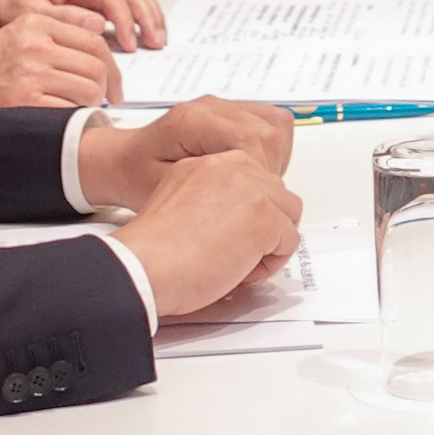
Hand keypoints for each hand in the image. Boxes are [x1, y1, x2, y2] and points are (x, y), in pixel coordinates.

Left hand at [0, 0, 166, 49]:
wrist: (4, 4)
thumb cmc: (14, 8)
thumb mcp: (31, 15)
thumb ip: (64, 18)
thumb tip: (98, 25)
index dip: (125, 20)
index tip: (130, 44)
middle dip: (146, 18)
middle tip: (155, 43)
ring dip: (151, 17)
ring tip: (158, 41)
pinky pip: (131, 1)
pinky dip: (144, 16)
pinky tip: (150, 33)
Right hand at [0, 1, 124, 107]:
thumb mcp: (23, 29)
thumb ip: (62, 25)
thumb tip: (101, 27)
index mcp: (38, 25)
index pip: (94, 41)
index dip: (112, 64)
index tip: (113, 79)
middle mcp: (35, 46)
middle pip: (96, 66)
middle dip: (107, 86)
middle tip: (104, 97)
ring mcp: (30, 74)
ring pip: (88, 89)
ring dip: (93, 102)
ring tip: (84, 106)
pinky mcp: (24, 101)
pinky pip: (69, 109)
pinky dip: (75, 115)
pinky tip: (69, 116)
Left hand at [106, 93, 294, 176]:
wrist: (123, 160)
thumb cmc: (136, 178)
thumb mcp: (164, 190)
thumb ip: (207, 184)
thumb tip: (254, 186)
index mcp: (192, 122)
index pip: (250, 138)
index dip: (260, 172)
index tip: (251, 198)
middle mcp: (211, 106)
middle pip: (270, 129)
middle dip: (270, 166)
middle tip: (252, 194)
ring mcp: (222, 105)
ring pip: (276, 123)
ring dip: (274, 156)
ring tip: (251, 182)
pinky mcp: (229, 110)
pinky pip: (270, 122)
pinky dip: (270, 148)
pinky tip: (250, 170)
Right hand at [112, 145, 307, 316]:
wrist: (143, 267)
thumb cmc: (152, 250)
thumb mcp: (178, 202)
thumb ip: (209, 198)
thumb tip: (237, 218)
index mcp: (208, 163)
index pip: (252, 179)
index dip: (246, 212)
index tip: (227, 234)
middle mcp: (232, 168)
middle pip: (275, 193)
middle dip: (263, 225)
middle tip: (234, 252)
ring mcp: (252, 191)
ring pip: (287, 215)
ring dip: (270, 242)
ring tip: (238, 262)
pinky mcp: (264, 219)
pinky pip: (289, 241)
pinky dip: (271, 263)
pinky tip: (240, 271)